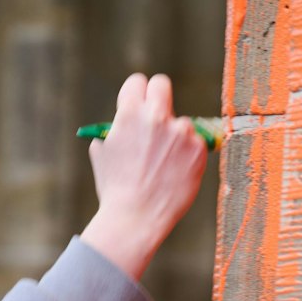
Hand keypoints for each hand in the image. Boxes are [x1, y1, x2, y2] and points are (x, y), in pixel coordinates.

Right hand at [78, 73, 208, 280]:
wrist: (136, 218)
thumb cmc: (116, 190)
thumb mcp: (103, 154)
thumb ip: (115, 132)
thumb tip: (122, 124)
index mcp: (129, 113)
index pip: (137, 82)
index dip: (137, 94)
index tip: (140, 102)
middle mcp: (156, 116)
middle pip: (162, 84)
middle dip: (159, 96)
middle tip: (159, 114)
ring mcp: (180, 132)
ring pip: (180, 123)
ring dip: (175, 136)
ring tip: (164, 165)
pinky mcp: (198, 148)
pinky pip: (194, 143)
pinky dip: (188, 156)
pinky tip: (175, 174)